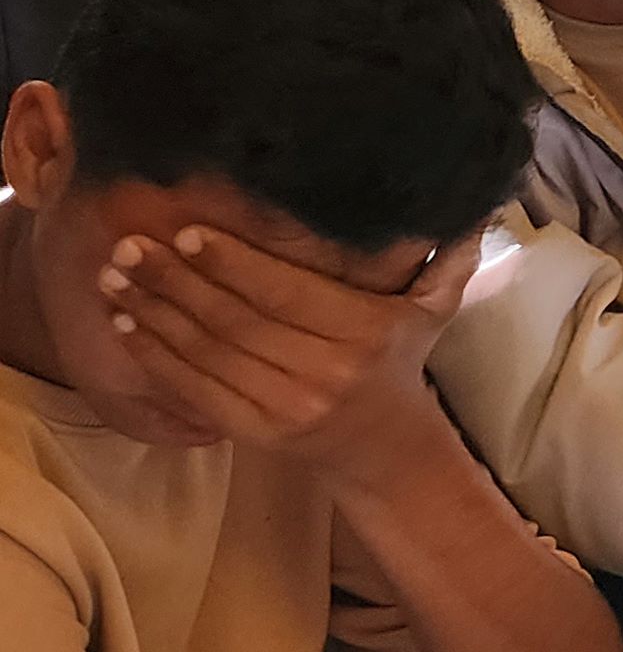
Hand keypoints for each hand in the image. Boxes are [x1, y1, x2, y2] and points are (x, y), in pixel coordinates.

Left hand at [100, 225, 480, 480]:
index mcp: (368, 332)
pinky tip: (125, 325)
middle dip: (175, 279)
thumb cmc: (400, 364)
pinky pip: (195, 388)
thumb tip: (480, 200)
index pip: (287, 292)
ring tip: (114, 277)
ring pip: (207, 351)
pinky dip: (155, 355)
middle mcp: (328, 371)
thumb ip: (450, 255)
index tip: (187, 232)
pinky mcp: (257, 431)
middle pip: (237, 318)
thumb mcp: (434, 309)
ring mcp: (289, 405)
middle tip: (129, 245)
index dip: (233, 262)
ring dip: (153, 312)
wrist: (387, 450)